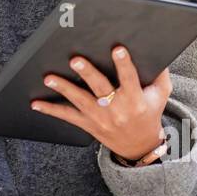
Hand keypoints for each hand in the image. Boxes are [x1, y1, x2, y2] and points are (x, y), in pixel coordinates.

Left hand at [30, 48, 171, 163]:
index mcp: (136, 100)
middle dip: (87, 73)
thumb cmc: (149, 113)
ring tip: (49, 78)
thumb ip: (160, 74)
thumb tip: (156, 52)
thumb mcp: (160, 95)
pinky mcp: (88, 125)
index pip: (130, 79)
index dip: (124, 64)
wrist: (139, 146)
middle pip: (101, 89)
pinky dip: (50, 110)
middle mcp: (117, 109)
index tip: (118, 49)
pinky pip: (67, 116)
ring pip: (80, 101)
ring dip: (63, 89)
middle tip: (75, 60)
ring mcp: (100, 118)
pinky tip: (35, 103)